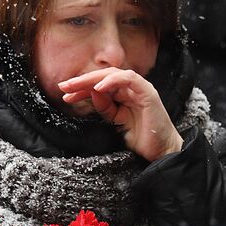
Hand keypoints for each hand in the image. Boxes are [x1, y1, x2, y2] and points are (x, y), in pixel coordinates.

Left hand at [58, 67, 183, 160]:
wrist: (161, 152)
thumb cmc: (141, 137)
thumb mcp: (115, 122)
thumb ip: (104, 108)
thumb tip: (91, 93)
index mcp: (124, 94)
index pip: (99, 85)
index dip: (81, 88)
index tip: (65, 95)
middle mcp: (131, 88)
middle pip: (103, 77)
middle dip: (82, 81)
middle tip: (63, 86)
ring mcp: (140, 88)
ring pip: (113, 74)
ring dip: (92, 79)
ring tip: (75, 86)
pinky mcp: (148, 93)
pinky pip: (129, 79)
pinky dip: (112, 81)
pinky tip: (98, 88)